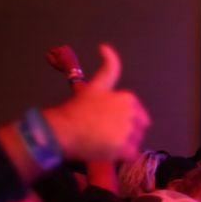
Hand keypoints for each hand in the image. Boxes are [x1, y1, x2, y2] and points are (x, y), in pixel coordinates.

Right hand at [41, 43, 149, 161]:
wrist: (61, 129)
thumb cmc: (77, 108)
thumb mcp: (95, 85)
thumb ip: (109, 68)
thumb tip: (105, 46)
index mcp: (129, 98)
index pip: (139, 116)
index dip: (124, 121)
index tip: (107, 121)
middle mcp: (132, 113)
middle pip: (139, 130)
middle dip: (126, 132)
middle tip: (105, 132)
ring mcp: (129, 132)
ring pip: (135, 142)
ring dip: (123, 144)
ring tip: (104, 140)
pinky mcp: (124, 148)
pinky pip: (131, 154)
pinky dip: (121, 155)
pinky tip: (107, 149)